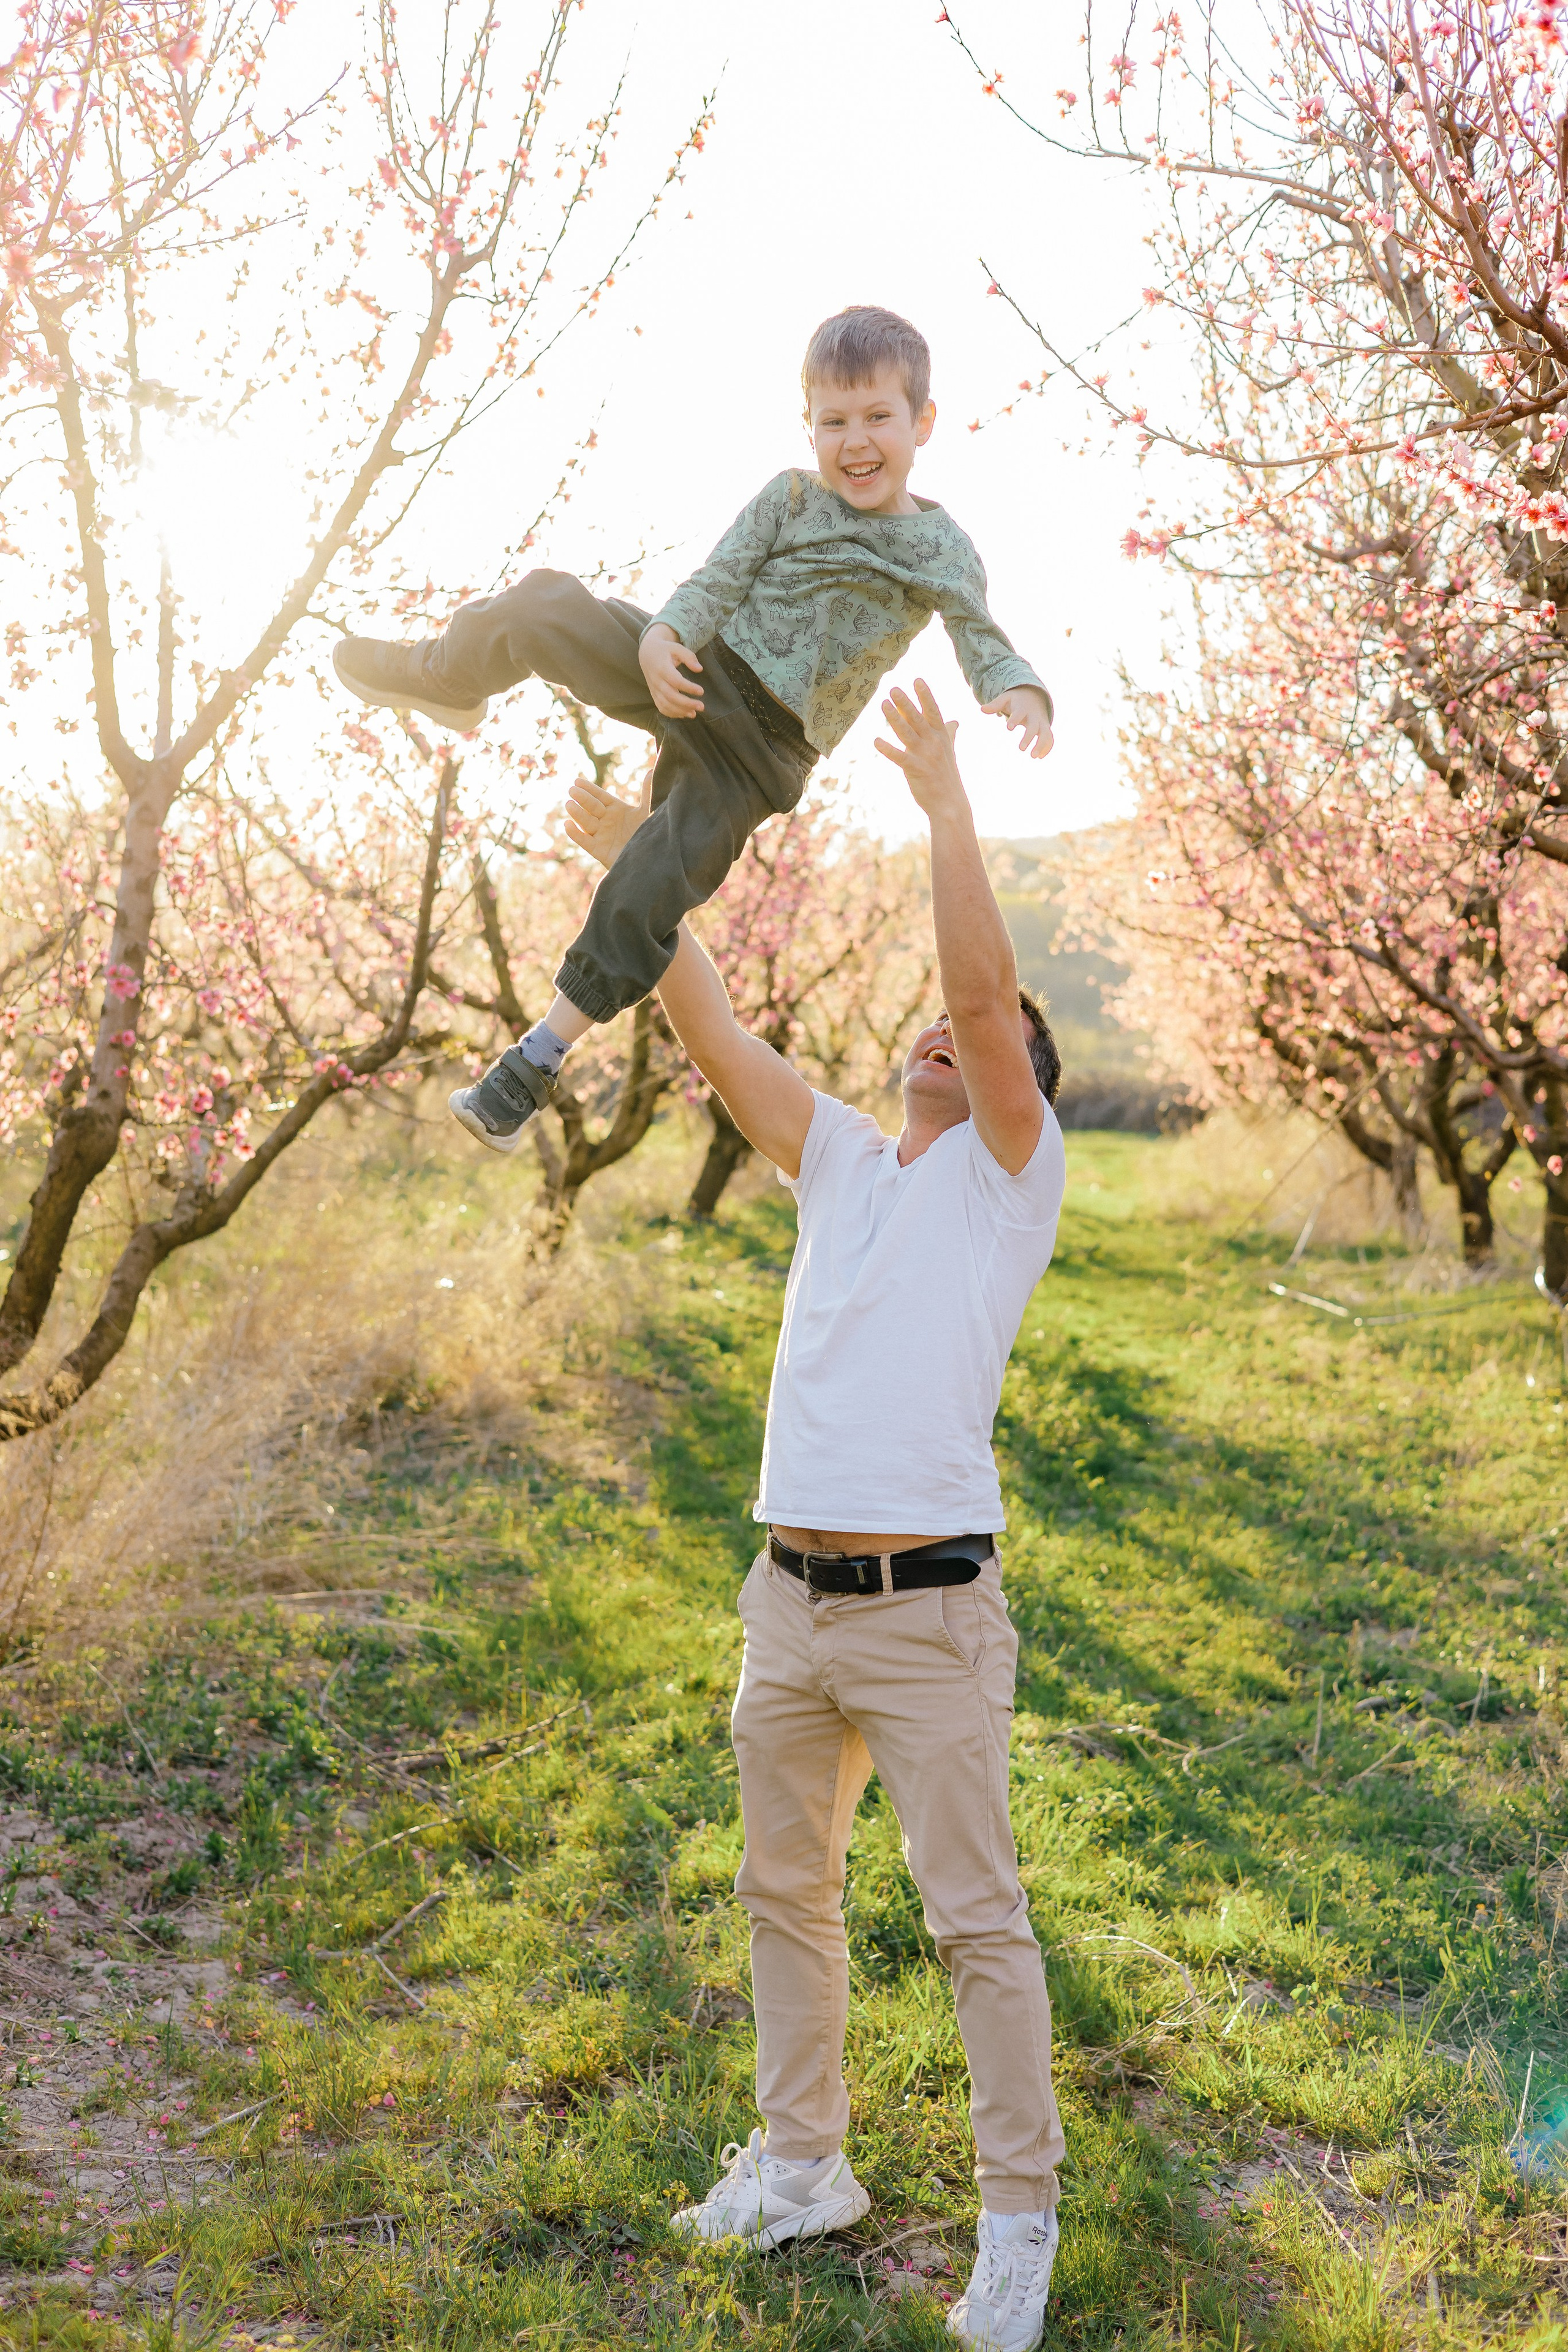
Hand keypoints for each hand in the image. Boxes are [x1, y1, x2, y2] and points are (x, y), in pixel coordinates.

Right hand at [563, 777, 646, 869]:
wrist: (652, 858)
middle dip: (582, 799)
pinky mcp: (599, 851)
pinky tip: (567, 825)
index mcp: (616, 809)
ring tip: (569, 804)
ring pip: (586, 822)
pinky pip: (585, 841)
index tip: (578, 781)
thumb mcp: (648, 812)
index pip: (600, 796)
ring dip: (577, 814)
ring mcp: (601, 835)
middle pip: (591, 808)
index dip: (590, 789)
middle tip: (572, 790)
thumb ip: (647, 793)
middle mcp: (606, 821)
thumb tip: (651, 770)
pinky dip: (575, 834)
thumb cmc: (649, 833)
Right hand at [639, 623, 703, 718]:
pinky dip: (672, 713)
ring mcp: (654, 689)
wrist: (646, 654)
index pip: (675, 681)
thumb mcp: (676, 647)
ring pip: (665, 704)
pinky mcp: (654, 694)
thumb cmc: (665, 650)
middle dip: (686, 703)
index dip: (688, 687)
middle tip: (701, 706)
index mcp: (662, 668)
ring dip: (680, 711)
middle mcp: (656, 680)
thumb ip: (689, 657)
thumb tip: (699, 669)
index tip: (701, 691)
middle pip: (671, 696)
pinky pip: (661, 707)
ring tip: (694, 713)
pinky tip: (684, 714)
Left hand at [873, 678, 965, 816]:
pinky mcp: (915, 769)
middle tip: (893, 688)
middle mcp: (934, 743)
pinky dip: (887, 749)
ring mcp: (925, 756)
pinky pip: (899, 757)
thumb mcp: (949, 752)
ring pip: (907, 733)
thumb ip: (949, 734)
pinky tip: (876, 741)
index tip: (917, 680)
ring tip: (883, 704)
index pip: (933, 711)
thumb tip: (954, 721)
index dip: (925, 695)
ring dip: (893, 718)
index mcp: (942, 737)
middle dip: (905, 702)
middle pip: (918, 718)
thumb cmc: (946, 777)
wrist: (949, 803)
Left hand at [981, 685, 1052, 757]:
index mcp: (1022, 708)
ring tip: (1033, 757)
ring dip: (1041, 745)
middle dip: (1028, 737)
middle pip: (1033, 727)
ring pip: (1045, 734)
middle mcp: (1034, 716)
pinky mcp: (1045, 729)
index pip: (1019, 714)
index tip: (1009, 728)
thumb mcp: (1005, 699)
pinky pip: (1049, 738)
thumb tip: (982, 709)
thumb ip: (995, 705)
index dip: (1014, 720)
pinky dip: (1047, 747)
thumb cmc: (1015, 700)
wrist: (1033, 696)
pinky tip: (1039, 757)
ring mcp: (1041, 722)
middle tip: (1021, 749)